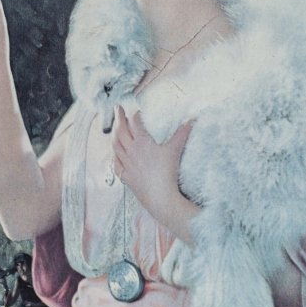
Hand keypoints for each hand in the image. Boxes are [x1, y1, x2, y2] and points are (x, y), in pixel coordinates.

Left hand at [112, 107, 191, 223]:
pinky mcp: (127, 177)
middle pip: (121, 131)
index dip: (136, 116)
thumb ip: (182, 134)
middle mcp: (131, 152)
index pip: (135, 124)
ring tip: (114, 129)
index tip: (137, 111)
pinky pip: (117, 164)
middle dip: (119, 118)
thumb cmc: (167, 173)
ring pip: (116, 146)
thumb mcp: (175, 150)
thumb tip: (191, 120)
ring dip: (114, 135)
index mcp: (142, 143)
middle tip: (117, 109)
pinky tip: (115, 156)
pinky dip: (115, 157)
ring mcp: (127, 165)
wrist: (160, 197)